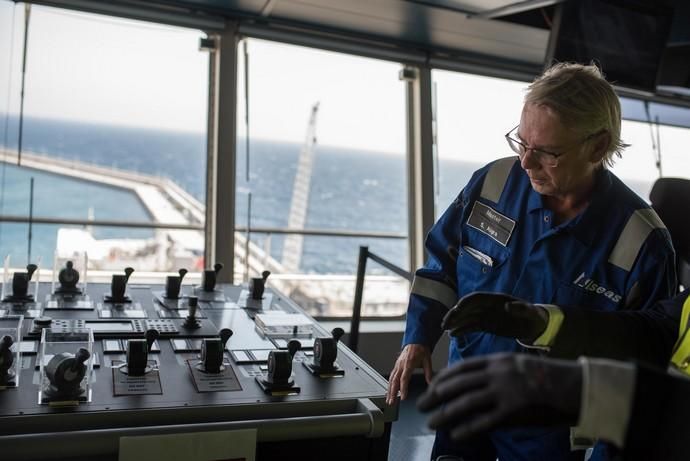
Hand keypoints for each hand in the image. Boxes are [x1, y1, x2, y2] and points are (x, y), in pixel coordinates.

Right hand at [386, 344, 431, 405]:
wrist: (416, 340)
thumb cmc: (421, 349)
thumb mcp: (427, 360)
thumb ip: (428, 372)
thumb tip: (431, 383)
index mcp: (408, 363)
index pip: (404, 378)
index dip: (403, 389)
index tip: (403, 397)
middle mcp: (401, 364)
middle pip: (395, 381)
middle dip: (392, 393)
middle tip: (391, 402)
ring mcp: (397, 365)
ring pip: (391, 379)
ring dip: (389, 390)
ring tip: (389, 400)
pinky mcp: (396, 365)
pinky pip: (391, 376)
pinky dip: (389, 384)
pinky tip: (389, 391)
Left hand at [416, 353, 581, 440]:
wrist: (570, 384)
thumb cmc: (543, 376)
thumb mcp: (516, 365)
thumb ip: (495, 372)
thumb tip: (474, 382)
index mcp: (497, 361)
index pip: (462, 368)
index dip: (443, 378)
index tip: (431, 386)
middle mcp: (497, 374)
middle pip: (458, 384)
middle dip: (436, 395)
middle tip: (421, 404)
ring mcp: (505, 392)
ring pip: (466, 403)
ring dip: (445, 413)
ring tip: (432, 422)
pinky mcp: (514, 410)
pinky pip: (485, 421)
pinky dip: (468, 428)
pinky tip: (455, 434)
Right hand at [442, 292, 548, 342]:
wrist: (536, 327)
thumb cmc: (535, 317)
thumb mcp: (531, 312)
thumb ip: (521, 308)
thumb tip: (507, 306)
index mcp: (496, 299)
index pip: (476, 298)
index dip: (465, 303)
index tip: (457, 310)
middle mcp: (488, 306)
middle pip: (468, 308)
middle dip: (456, 314)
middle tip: (445, 324)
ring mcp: (486, 316)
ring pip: (467, 318)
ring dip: (456, 322)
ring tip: (445, 330)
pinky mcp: (486, 325)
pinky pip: (471, 327)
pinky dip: (462, 330)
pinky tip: (454, 335)